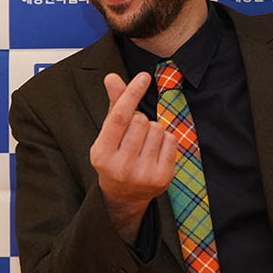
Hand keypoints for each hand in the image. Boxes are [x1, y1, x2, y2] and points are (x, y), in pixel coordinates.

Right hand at [90, 72, 176, 242]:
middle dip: (140, 120)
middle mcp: (121, 166)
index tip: (143, 77)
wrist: (125, 196)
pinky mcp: (162, 178)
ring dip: (153, 130)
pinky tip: (155, 152)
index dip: (131, 94)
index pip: (119, 117)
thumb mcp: (109, 134)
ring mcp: (143, 174)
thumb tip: (112, 77)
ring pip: (157, 129)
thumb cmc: (116, 156)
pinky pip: (171, 140)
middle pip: (141, 121)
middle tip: (134, 135)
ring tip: (143, 145)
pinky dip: (165, 140)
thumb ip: (114, 105)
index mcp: (102, 154)